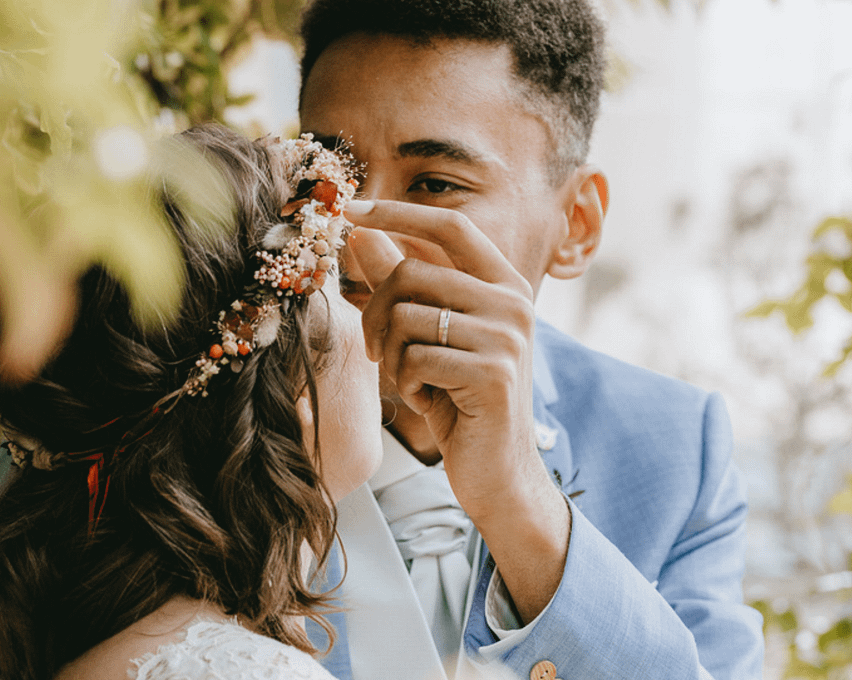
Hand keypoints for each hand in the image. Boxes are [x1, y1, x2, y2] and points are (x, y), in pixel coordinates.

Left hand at [345, 198, 568, 620]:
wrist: (497, 470)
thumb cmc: (459, 399)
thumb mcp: (428, 335)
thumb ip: (401, 283)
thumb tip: (361, 233)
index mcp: (502, 284)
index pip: (450, 227)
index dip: (399, 213)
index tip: (350, 209)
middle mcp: (513, 302)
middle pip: (412, 274)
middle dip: (374, 313)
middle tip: (373, 350)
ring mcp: (507, 337)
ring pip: (407, 317)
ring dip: (389, 356)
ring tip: (408, 380)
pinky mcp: (493, 374)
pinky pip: (415, 358)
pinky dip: (405, 383)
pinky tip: (426, 401)